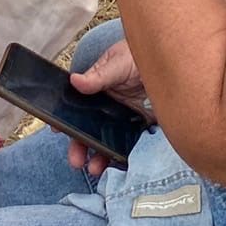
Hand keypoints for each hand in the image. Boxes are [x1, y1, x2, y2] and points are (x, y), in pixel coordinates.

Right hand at [65, 39, 154, 175]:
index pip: (76, 108)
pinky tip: (121, 164)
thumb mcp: (116, 63)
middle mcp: (105, 107)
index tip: (57, 132)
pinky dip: (123, 155)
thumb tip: (75, 81)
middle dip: (80, 147)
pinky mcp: (138, 126)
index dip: (66, 122)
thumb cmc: (136, 56)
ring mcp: (121, 118)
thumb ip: (98, 76)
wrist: (168, 62)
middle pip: (88, 130)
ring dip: (100, 156)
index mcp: (95, 90)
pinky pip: (129, 143)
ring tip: (96, 169)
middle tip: (76, 161)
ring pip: (106, 140)